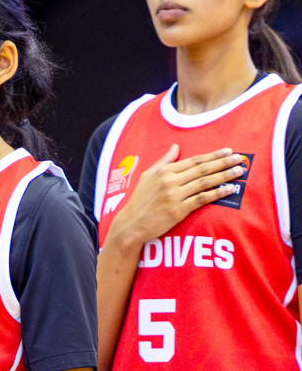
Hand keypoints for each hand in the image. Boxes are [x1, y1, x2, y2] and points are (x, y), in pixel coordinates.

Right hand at [107, 145, 244, 248]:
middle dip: (222, 163)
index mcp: (164, 171)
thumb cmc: (139, 200)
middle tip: (239, 158)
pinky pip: (202, 199)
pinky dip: (217, 193)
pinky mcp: (178, 210)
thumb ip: (163, 161)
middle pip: (202, 169)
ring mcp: (174, 195)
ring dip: (224, 176)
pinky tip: (228, 189)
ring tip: (238, 171)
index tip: (228, 151)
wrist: (131, 224)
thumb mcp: (147, 176)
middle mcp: (170, 181)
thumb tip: (175, 146)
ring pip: (204, 183)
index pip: (193, 161)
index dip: (212, 155)